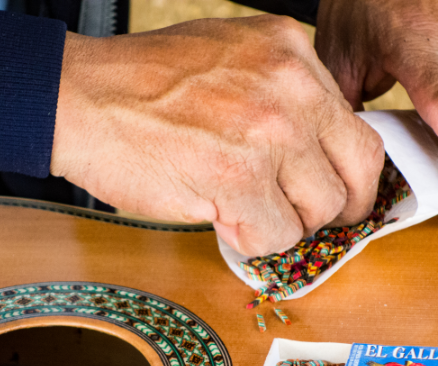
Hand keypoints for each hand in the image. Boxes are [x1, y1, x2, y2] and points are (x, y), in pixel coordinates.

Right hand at [51, 16, 383, 256]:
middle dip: (331, 209)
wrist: (81, 97)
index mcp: (292, 52)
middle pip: (354, 175)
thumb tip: (312, 146)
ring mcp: (267, 134)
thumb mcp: (229, 54)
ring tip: (239, 209)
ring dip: (282, 224)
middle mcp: (291, 88)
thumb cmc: (141, 82)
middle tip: (301, 218)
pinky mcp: (237, 180)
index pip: (356, 130)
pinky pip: (274, 237)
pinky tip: (219, 218)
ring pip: (317, 212)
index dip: (346, 173)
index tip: (334, 192)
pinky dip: (250, 241)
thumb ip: (279, 90)